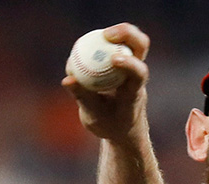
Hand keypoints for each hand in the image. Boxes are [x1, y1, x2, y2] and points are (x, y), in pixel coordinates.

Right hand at [62, 23, 150, 145]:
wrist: (124, 127)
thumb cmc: (110, 125)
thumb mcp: (94, 116)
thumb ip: (83, 97)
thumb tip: (67, 79)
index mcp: (134, 92)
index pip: (138, 74)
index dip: (129, 64)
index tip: (113, 60)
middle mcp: (137, 75)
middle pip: (140, 45)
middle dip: (126, 33)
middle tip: (106, 34)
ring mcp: (132, 65)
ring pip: (131, 40)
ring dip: (116, 32)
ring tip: (89, 39)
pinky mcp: (123, 61)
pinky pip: (114, 44)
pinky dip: (100, 41)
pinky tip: (82, 46)